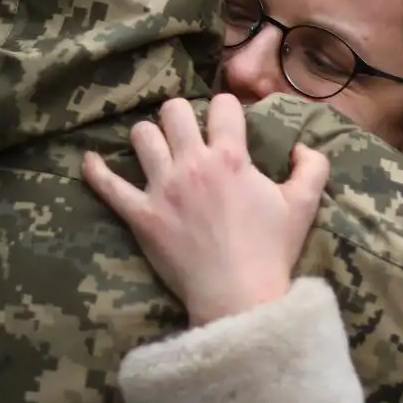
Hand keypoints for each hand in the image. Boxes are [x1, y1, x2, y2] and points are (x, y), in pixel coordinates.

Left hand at [83, 94, 329, 325]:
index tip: (226, 122)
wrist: (239, 297)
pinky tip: (90, 161)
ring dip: (149, 138)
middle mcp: (193, 164)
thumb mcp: (303, 205)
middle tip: (187, 134)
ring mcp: (162, 188)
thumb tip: (302, 146)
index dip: (226, 110)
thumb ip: (312, 167)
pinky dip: (96, 170)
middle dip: (181, 117)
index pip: (223, 106)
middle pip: (174, 111)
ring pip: (141, 136)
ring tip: (156, 149)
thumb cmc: (271, 251)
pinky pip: (108, 185)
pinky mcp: (140, 215)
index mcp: (231, 157)